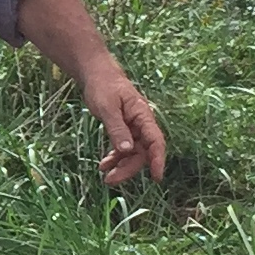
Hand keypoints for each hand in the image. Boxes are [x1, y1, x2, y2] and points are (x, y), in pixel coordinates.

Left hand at [83, 65, 165, 187]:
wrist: (96, 74)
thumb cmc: (103, 86)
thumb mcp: (107, 107)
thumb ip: (117, 128)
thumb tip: (126, 150)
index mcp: (143, 115)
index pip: (156, 141)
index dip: (158, 160)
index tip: (157, 177)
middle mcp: (141, 124)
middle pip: (142, 152)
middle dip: (129, 168)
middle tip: (111, 180)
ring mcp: (133, 128)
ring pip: (133, 153)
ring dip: (121, 166)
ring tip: (106, 177)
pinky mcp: (124, 130)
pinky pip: (123, 148)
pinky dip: (115, 158)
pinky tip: (104, 165)